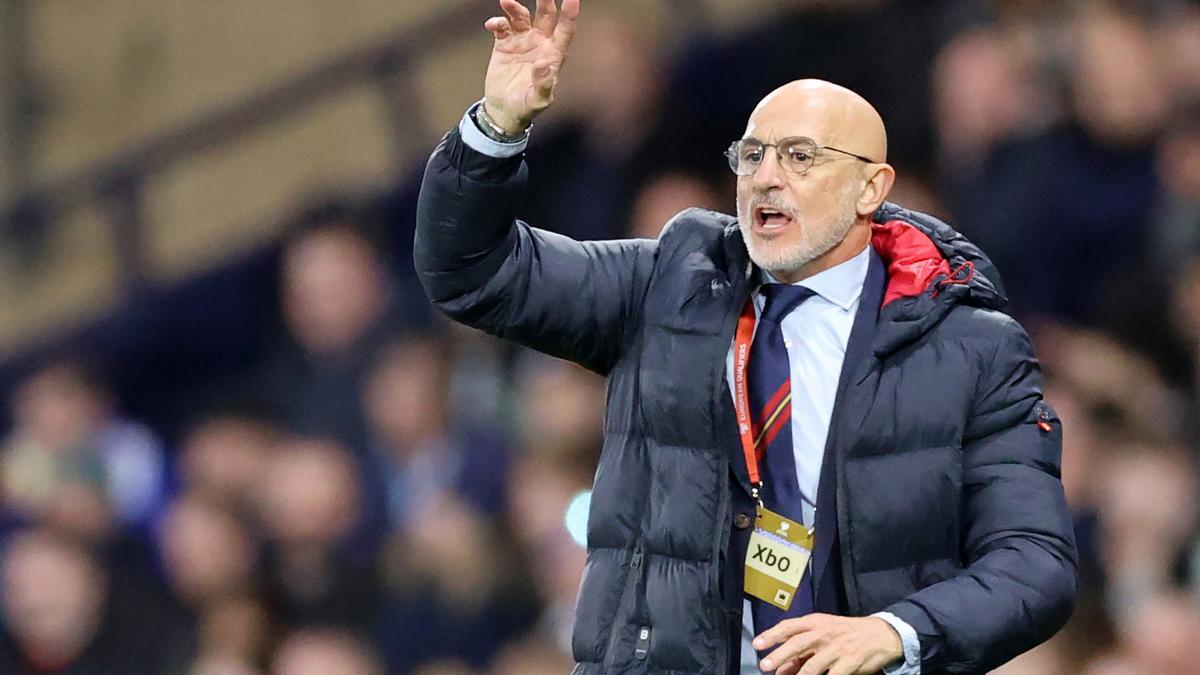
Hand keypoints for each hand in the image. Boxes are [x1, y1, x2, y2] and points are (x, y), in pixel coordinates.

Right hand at [482, 0, 579, 134]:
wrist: (504, 110)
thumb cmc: (526, 107)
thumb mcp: (538, 101)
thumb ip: (543, 84)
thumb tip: (544, 64)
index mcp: (553, 54)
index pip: (565, 30)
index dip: (569, 14)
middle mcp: (539, 43)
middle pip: (545, 15)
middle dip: (545, 0)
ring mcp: (521, 41)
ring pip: (521, 16)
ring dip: (515, 7)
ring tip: (506, 1)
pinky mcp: (504, 44)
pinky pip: (502, 27)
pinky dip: (497, 22)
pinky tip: (492, 24)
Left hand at [753, 614, 903, 673]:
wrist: (880, 633)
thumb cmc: (845, 634)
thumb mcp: (822, 636)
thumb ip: (802, 652)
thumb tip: (780, 669)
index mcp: (815, 622)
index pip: (789, 627)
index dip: (772, 635)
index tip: (757, 644)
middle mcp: (824, 633)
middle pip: (797, 643)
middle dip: (779, 655)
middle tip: (765, 666)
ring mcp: (838, 647)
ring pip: (813, 664)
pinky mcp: (851, 661)